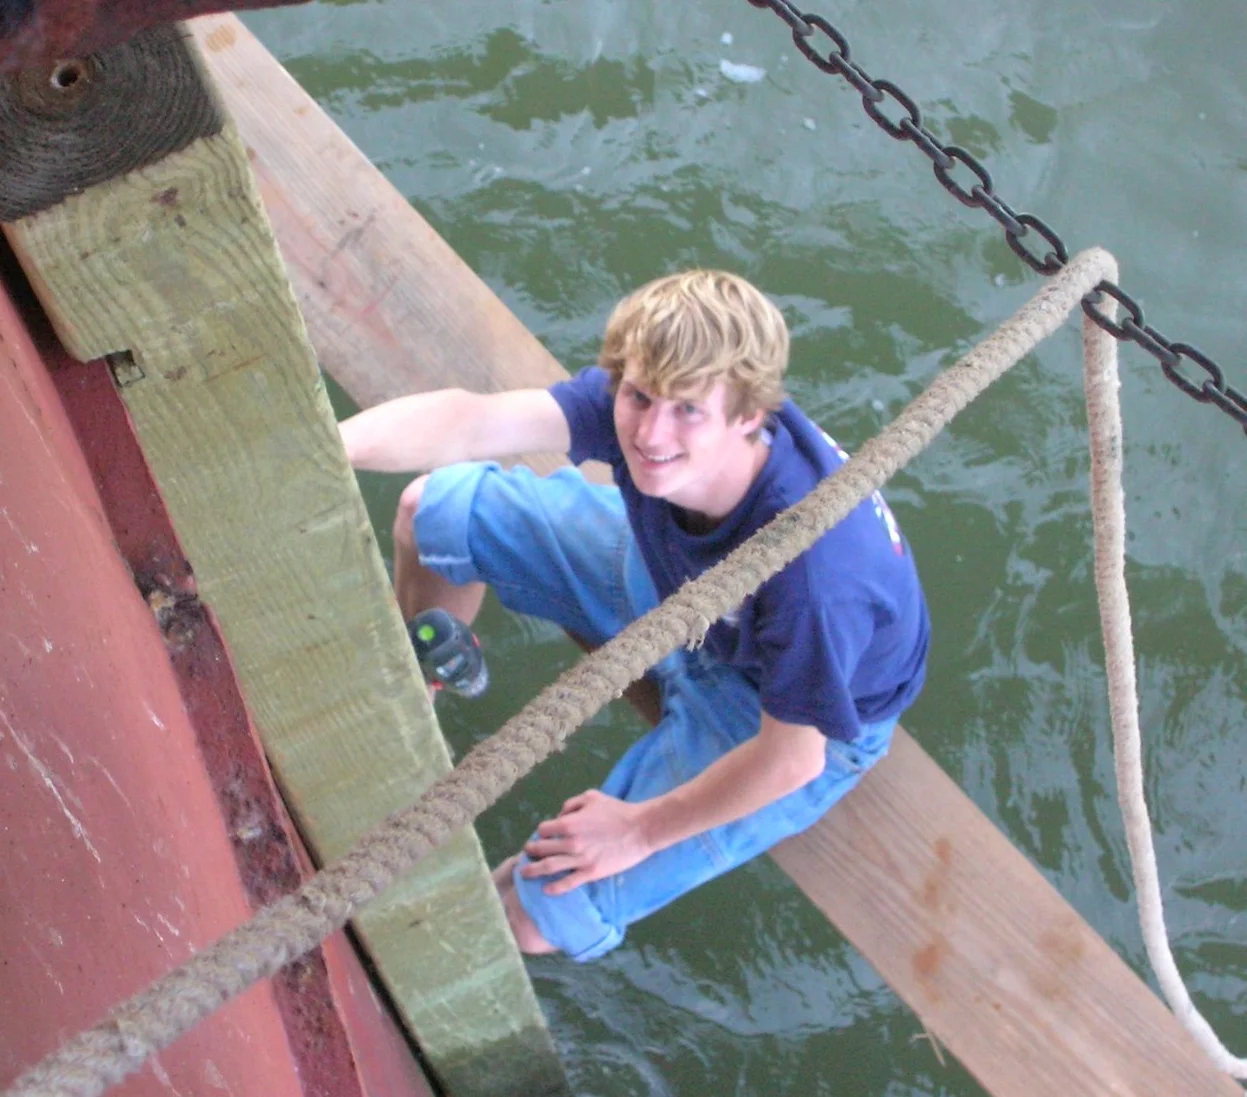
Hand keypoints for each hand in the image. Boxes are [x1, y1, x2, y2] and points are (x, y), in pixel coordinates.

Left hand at [520, 790, 652, 895]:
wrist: (640, 829)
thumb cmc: (616, 810)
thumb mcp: (591, 797)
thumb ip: (571, 804)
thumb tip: (559, 816)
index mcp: (569, 823)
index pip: (543, 830)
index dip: (542, 832)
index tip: (543, 836)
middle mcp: (570, 843)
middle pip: (542, 849)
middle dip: (531, 852)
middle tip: (527, 855)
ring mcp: (580, 860)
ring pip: (549, 867)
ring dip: (533, 870)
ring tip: (524, 873)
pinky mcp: (591, 873)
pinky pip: (568, 883)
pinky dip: (555, 887)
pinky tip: (546, 889)